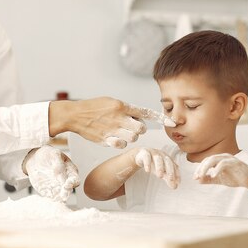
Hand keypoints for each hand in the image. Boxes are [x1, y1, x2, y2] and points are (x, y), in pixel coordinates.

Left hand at [23, 145, 79, 201]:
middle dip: (66, 193)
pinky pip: (50, 197)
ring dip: (58, 198)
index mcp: (71, 171)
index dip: (72, 183)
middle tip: (63, 195)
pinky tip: (48, 199)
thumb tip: (60, 174)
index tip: (67, 184)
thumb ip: (58, 164)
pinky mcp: (48, 191)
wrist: (35, 159)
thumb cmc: (48, 154)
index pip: (75, 179)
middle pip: (69, 190)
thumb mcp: (54, 154)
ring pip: (60, 196)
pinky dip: (50, 199)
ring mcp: (57, 187)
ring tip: (55, 199)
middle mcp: (65, 181)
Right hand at [49, 97, 175, 148]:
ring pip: (133, 138)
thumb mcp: (112, 102)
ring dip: (130, 136)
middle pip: (141, 129)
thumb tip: (140, 118)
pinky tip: (113, 138)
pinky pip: (121, 145)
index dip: (160, 118)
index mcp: (121, 106)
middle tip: (132, 127)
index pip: (145, 112)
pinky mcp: (105, 139)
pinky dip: (120, 143)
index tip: (172, 123)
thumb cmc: (94, 107)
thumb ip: (127, 109)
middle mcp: (118, 117)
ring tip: (121, 132)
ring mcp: (112, 129)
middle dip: (139, 129)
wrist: (75, 115)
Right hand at [132, 147, 178, 188]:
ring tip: (160, 176)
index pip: (174, 166)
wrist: (141, 155)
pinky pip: (147, 157)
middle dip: (170, 170)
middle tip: (171, 179)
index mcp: (168, 159)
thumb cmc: (154, 164)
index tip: (178, 182)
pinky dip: (147, 163)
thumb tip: (175, 187)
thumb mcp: (162, 171)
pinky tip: (148, 171)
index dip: (177, 173)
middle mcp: (162, 155)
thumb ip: (168, 179)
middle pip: (168, 162)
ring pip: (158, 159)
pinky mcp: (145, 153)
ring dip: (160, 167)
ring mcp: (154, 153)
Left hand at [194, 153, 247, 188]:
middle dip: (201, 168)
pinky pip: (223, 163)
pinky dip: (217, 169)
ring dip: (206, 168)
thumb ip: (209, 179)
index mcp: (219, 159)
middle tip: (197, 177)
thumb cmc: (236, 178)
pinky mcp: (235, 162)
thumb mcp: (220, 180)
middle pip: (208, 159)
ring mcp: (229, 158)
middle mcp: (223, 157)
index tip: (195, 178)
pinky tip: (214, 175)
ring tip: (202, 176)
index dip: (199, 169)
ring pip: (213, 159)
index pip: (205, 162)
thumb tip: (198, 181)